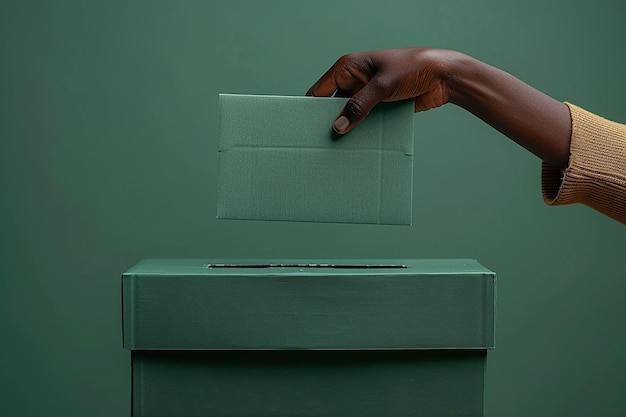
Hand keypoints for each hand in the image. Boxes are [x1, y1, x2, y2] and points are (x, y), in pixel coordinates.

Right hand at [306, 48, 453, 133]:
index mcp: (348, 67)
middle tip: (320, 144)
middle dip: (328, 123)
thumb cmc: (413, 68)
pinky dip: (362, 132)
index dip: (310, 109)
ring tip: (338, 150)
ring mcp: (367, 95)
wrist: (444, 76)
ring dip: (347, 129)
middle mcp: (355, 81)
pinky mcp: (380, 106)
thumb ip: (359, 107)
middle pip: (332, 106)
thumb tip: (338, 127)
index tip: (303, 129)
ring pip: (349, 116)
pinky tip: (358, 147)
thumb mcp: (382, 86)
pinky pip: (365, 122)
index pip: (319, 91)